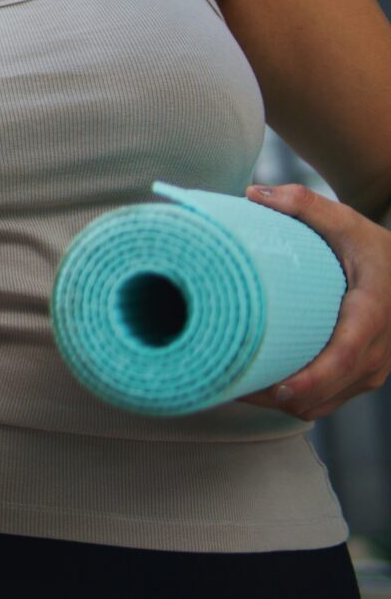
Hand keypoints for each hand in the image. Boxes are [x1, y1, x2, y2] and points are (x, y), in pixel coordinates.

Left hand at [237, 183, 390, 420]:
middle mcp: (377, 351)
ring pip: (321, 404)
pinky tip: (252, 387)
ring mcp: (370, 371)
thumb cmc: (371, 246)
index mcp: (373, 314)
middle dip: (276, 395)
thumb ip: (304, 203)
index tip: (280, 389)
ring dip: (277, 403)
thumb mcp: (345, 221)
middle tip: (224, 383)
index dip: (314, 378)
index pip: (346, 356)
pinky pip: (323, 403)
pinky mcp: (357, 379)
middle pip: (325, 390)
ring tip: (228, 385)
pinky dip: (290, 402)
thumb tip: (253, 193)